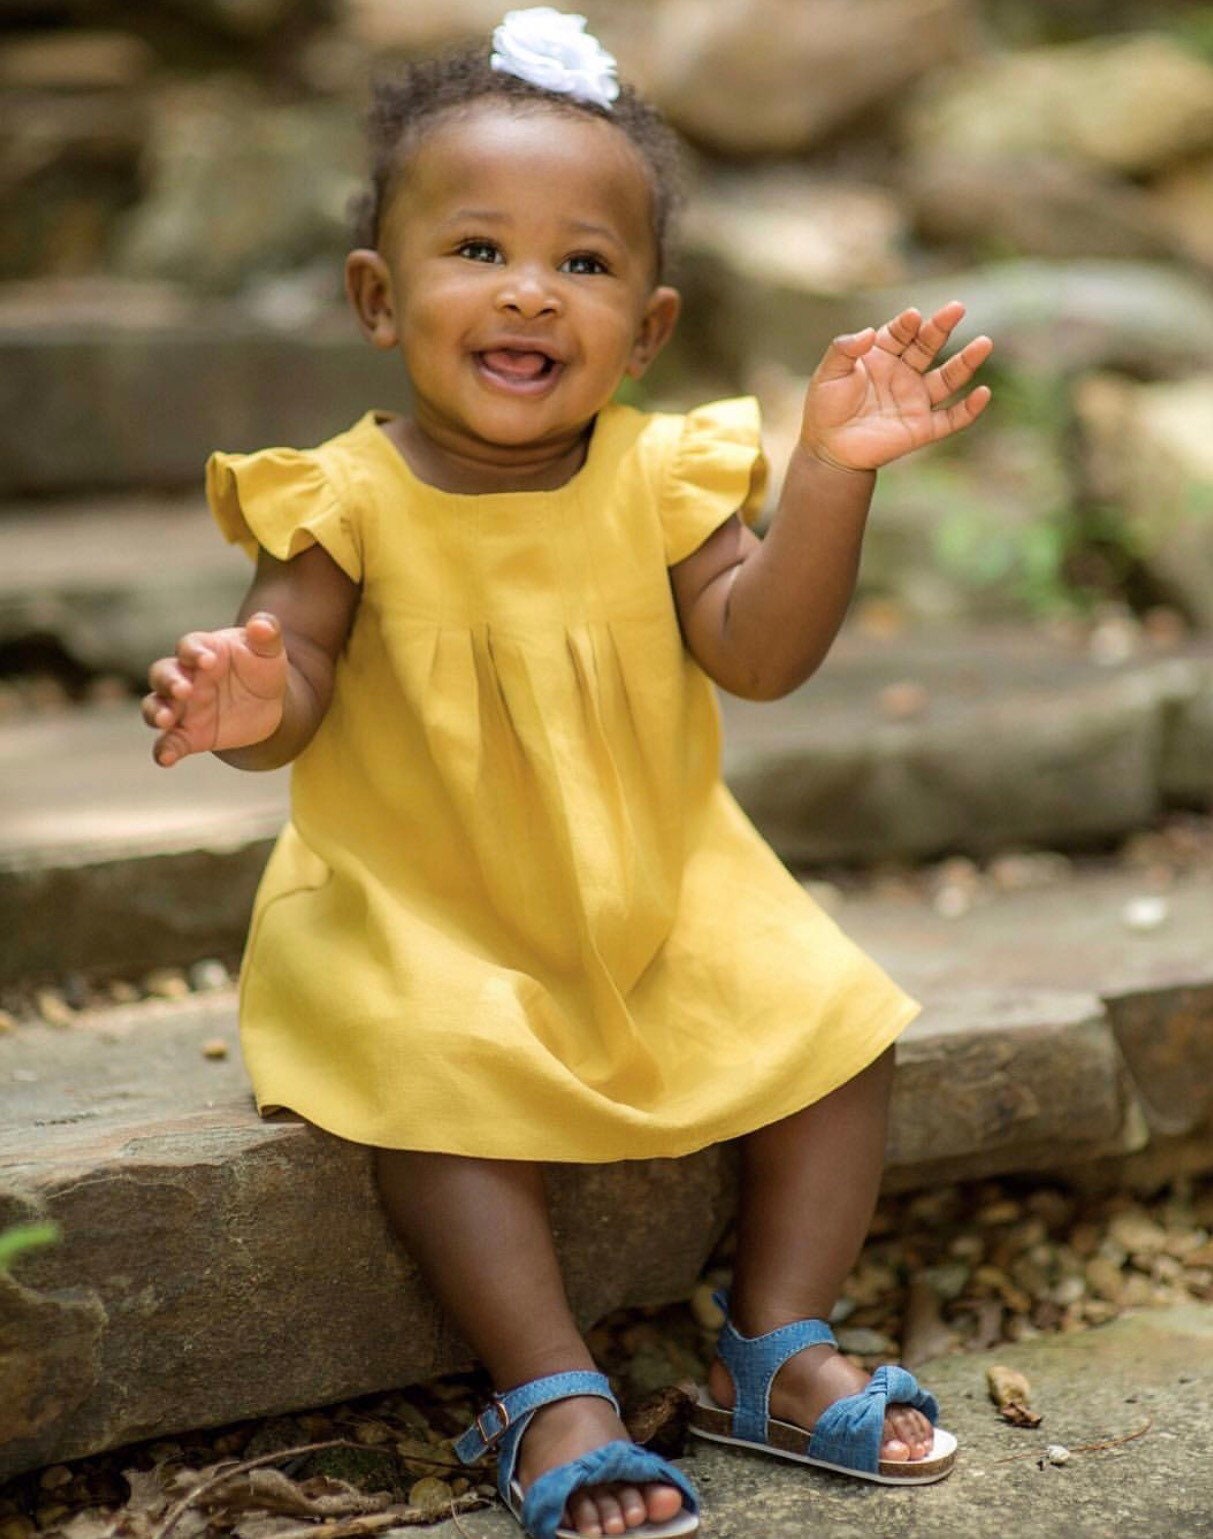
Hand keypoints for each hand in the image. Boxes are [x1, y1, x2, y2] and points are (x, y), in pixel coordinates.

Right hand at [142, 613, 288, 766]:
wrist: (268, 704)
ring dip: (157, 712)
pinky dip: (163, 750)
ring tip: (165, 720)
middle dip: (169, 681)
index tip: (209, 660)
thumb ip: (267, 634)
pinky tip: (166, 759)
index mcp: (204, 651)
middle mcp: (186, 677)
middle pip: (163, 674)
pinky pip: (168, 742)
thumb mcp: (269, 651)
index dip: (195, 652)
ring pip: (155, 706)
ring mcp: (182, 707)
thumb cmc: (262, 667)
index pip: (189, 646)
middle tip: (184, 690)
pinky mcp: (188, 734)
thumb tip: (262, 626)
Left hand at [799, 300, 992, 471]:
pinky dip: (969, 409)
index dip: (907, 325)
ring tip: (984, 343)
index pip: (900, 333)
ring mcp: (915, 400)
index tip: (912, 317)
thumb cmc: (825, 408)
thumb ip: (844, 350)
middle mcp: (903, 374)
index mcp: (882, 355)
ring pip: (947, 378)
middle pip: (928, 347)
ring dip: (966, 362)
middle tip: (957, 309)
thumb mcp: (828, 374)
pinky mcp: (922, 428)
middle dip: (942, 327)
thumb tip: (868, 332)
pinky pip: (952, 419)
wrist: (828, 450)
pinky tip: (983, 393)